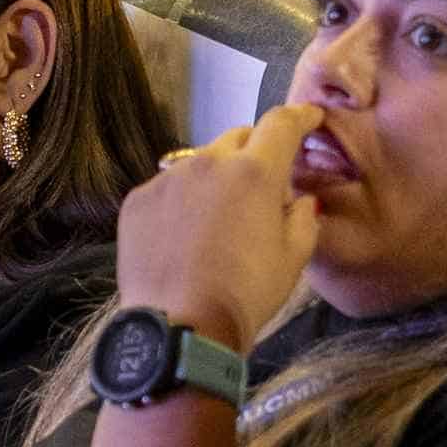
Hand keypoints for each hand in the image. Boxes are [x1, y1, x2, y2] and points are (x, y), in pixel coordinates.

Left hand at [115, 108, 322, 350]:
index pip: (281, 124)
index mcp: (254, 172)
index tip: (309, 118)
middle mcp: (208, 163)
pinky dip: (182, 202)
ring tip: (217, 221)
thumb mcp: (293, 260)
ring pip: (201, 163)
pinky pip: (168, 189)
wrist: (178, 329)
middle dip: (255, 153)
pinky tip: (184, 238)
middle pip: (239, 138)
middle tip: (260, 189)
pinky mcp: (138, 201)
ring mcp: (168, 179)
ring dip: (216, 178)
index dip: (299, 116)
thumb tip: (299, 200)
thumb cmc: (245, 295)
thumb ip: (303, 217)